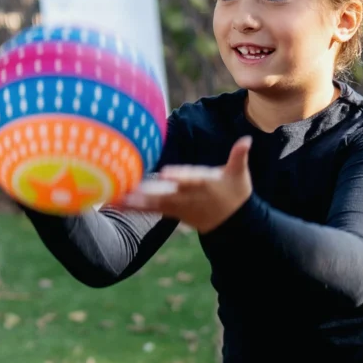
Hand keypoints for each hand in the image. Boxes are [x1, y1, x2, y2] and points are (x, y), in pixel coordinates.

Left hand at [121, 136, 252, 233]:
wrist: (234, 223)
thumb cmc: (236, 192)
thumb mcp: (240, 174)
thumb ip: (239, 156)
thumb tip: (247, 140)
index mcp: (205, 184)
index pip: (191, 179)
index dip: (179, 176)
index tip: (166, 173)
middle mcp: (189, 197)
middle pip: (166, 194)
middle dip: (147, 193)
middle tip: (128, 191)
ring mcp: (179, 207)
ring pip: (155, 204)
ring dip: (135, 202)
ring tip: (115, 199)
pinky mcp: (172, 213)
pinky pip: (151, 210)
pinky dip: (134, 207)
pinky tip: (117, 204)